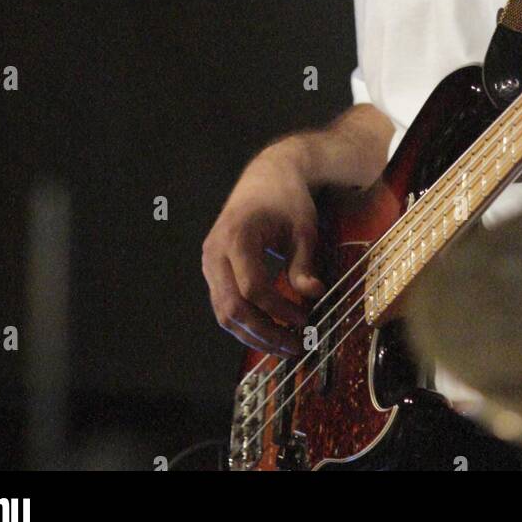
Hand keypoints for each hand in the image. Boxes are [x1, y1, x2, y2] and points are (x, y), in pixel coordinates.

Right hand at [201, 143, 325, 357]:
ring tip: (285, 345)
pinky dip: (246, 322)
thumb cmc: (286, 199)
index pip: (253, 288)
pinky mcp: (213, 268)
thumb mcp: (303, 228)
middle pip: (232, 307)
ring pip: (223, 313)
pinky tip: (270, 330)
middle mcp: (216, 251)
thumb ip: (303, 264)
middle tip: (295, 346)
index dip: (279, 310)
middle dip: (264, 333)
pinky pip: (224, 304)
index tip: (305, 318)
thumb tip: (312, 296)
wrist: (266, 176)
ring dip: (254, 334)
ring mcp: (210, 261)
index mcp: (237, 237)